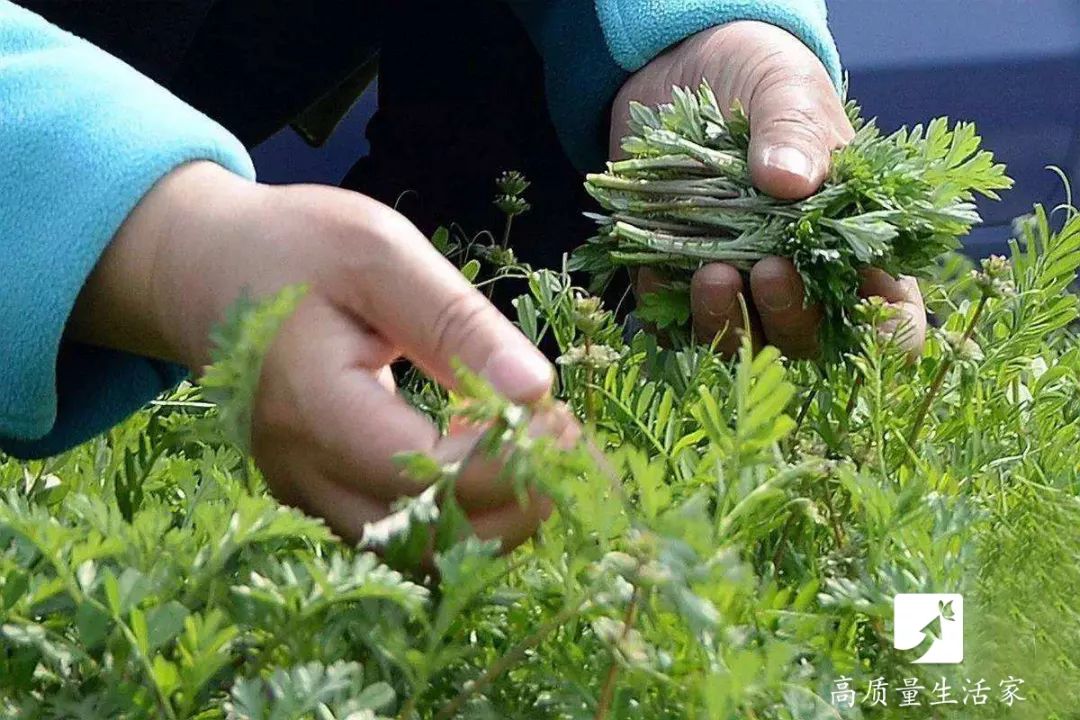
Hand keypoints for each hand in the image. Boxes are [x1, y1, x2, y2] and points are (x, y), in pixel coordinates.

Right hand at [70, 162, 578, 547]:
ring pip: (415, 554)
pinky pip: (399, 535)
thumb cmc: (294, 247)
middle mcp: (301, 471)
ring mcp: (305, 492)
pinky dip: (457, 515)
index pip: (426, 480)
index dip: (508, 464)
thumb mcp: (381, 255)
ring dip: (490, 520)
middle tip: (565, 445)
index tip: (562, 422)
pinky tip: (490, 458)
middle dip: (513, 505)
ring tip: (535, 452)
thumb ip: (457, 324)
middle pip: (425, 541)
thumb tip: (537, 392)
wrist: (205, 269)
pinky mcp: (318, 494)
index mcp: (312, 407)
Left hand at [612, 21, 925, 357]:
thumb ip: (796, 130)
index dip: (886, 335)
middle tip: (769, 269)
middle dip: (789, 317)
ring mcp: (740, 291)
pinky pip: (673, 325)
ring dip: (727, 323)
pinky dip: (667, 304)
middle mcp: (802, 280)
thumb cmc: (758, 79)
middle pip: (807, 341)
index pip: (892, 320)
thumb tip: (792, 181)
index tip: (861, 313)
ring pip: (739, 344)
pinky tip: (659, 263)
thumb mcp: (786, 88)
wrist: (679, 72)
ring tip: (711, 273)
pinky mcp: (679, 289)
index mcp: (859, 244)